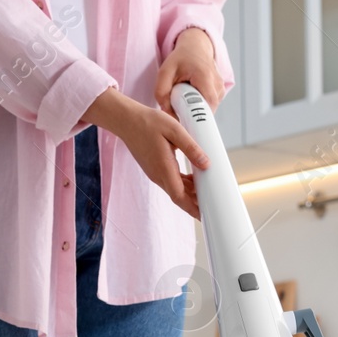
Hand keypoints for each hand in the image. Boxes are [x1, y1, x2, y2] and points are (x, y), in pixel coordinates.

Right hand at [83, 88, 208, 217]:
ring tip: (205, 191)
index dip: (192, 208)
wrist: (126, 120)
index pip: (179, 197)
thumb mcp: (174, 130)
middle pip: (179, 196)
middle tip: (210, 204)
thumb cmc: (148, 122)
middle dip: (194, 203)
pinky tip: (192, 179)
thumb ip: (191, 148)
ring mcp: (154, 173)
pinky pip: (170, 181)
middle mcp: (158, 175)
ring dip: (189, 193)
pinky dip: (182, 184)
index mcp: (163, 168)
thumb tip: (206, 163)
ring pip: (175, 189)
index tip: (203, 215)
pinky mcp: (154, 169)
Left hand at [155, 27, 222, 111]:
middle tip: (180, 113)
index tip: (188, 126)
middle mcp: (217, 83)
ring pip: (209, 110)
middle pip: (208, 110)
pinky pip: (210, 106)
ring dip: (196, 110)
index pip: (208, 105)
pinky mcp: (220, 92)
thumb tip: (167, 114)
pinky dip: (200, 106)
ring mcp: (221, 87)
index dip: (199, 119)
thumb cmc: (180, 59)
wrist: (195, 47)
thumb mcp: (164, 72)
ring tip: (184, 100)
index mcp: (205, 76)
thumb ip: (161, 93)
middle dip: (194, 116)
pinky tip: (191, 98)